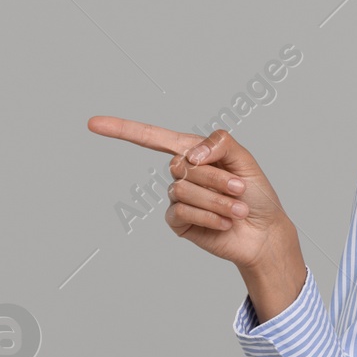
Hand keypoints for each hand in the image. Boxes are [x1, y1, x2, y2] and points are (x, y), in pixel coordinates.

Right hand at [86, 117, 294, 270]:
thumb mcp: (244, 160)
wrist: (263, 232)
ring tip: (237, 210)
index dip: (122, 129)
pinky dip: (208, 216)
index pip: (152, 137)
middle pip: (181, 166)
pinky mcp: (178, 222)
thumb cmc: (256, 194)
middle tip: (239, 190)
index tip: (93, 123)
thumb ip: (219, 144)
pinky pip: (182, 212)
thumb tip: (189, 155)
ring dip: (217, 201)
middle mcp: (182, 173)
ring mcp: (177, 198)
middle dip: (215, 178)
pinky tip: (224, 223)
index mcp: (193, 152)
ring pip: (184, 190)